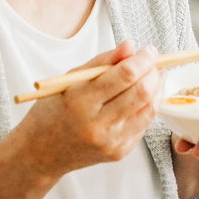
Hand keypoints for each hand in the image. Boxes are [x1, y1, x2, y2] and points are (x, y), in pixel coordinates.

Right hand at [15, 40, 163, 176]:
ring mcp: (110, 142)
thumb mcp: (70, 80)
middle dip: (154, 72)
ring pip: (149, 110)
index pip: (124, 76)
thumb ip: (102, 61)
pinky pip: (143, 125)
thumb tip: (130, 46)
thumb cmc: (53, 111)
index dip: (143, 60)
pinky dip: (149, 106)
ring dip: (158, 88)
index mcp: (80, 101)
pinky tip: (144, 96)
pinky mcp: (119, 152)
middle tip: (154, 62)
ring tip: (155, 75)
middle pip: (141, 93)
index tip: (149, 50)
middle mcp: (97, 125)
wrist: (41, 153)